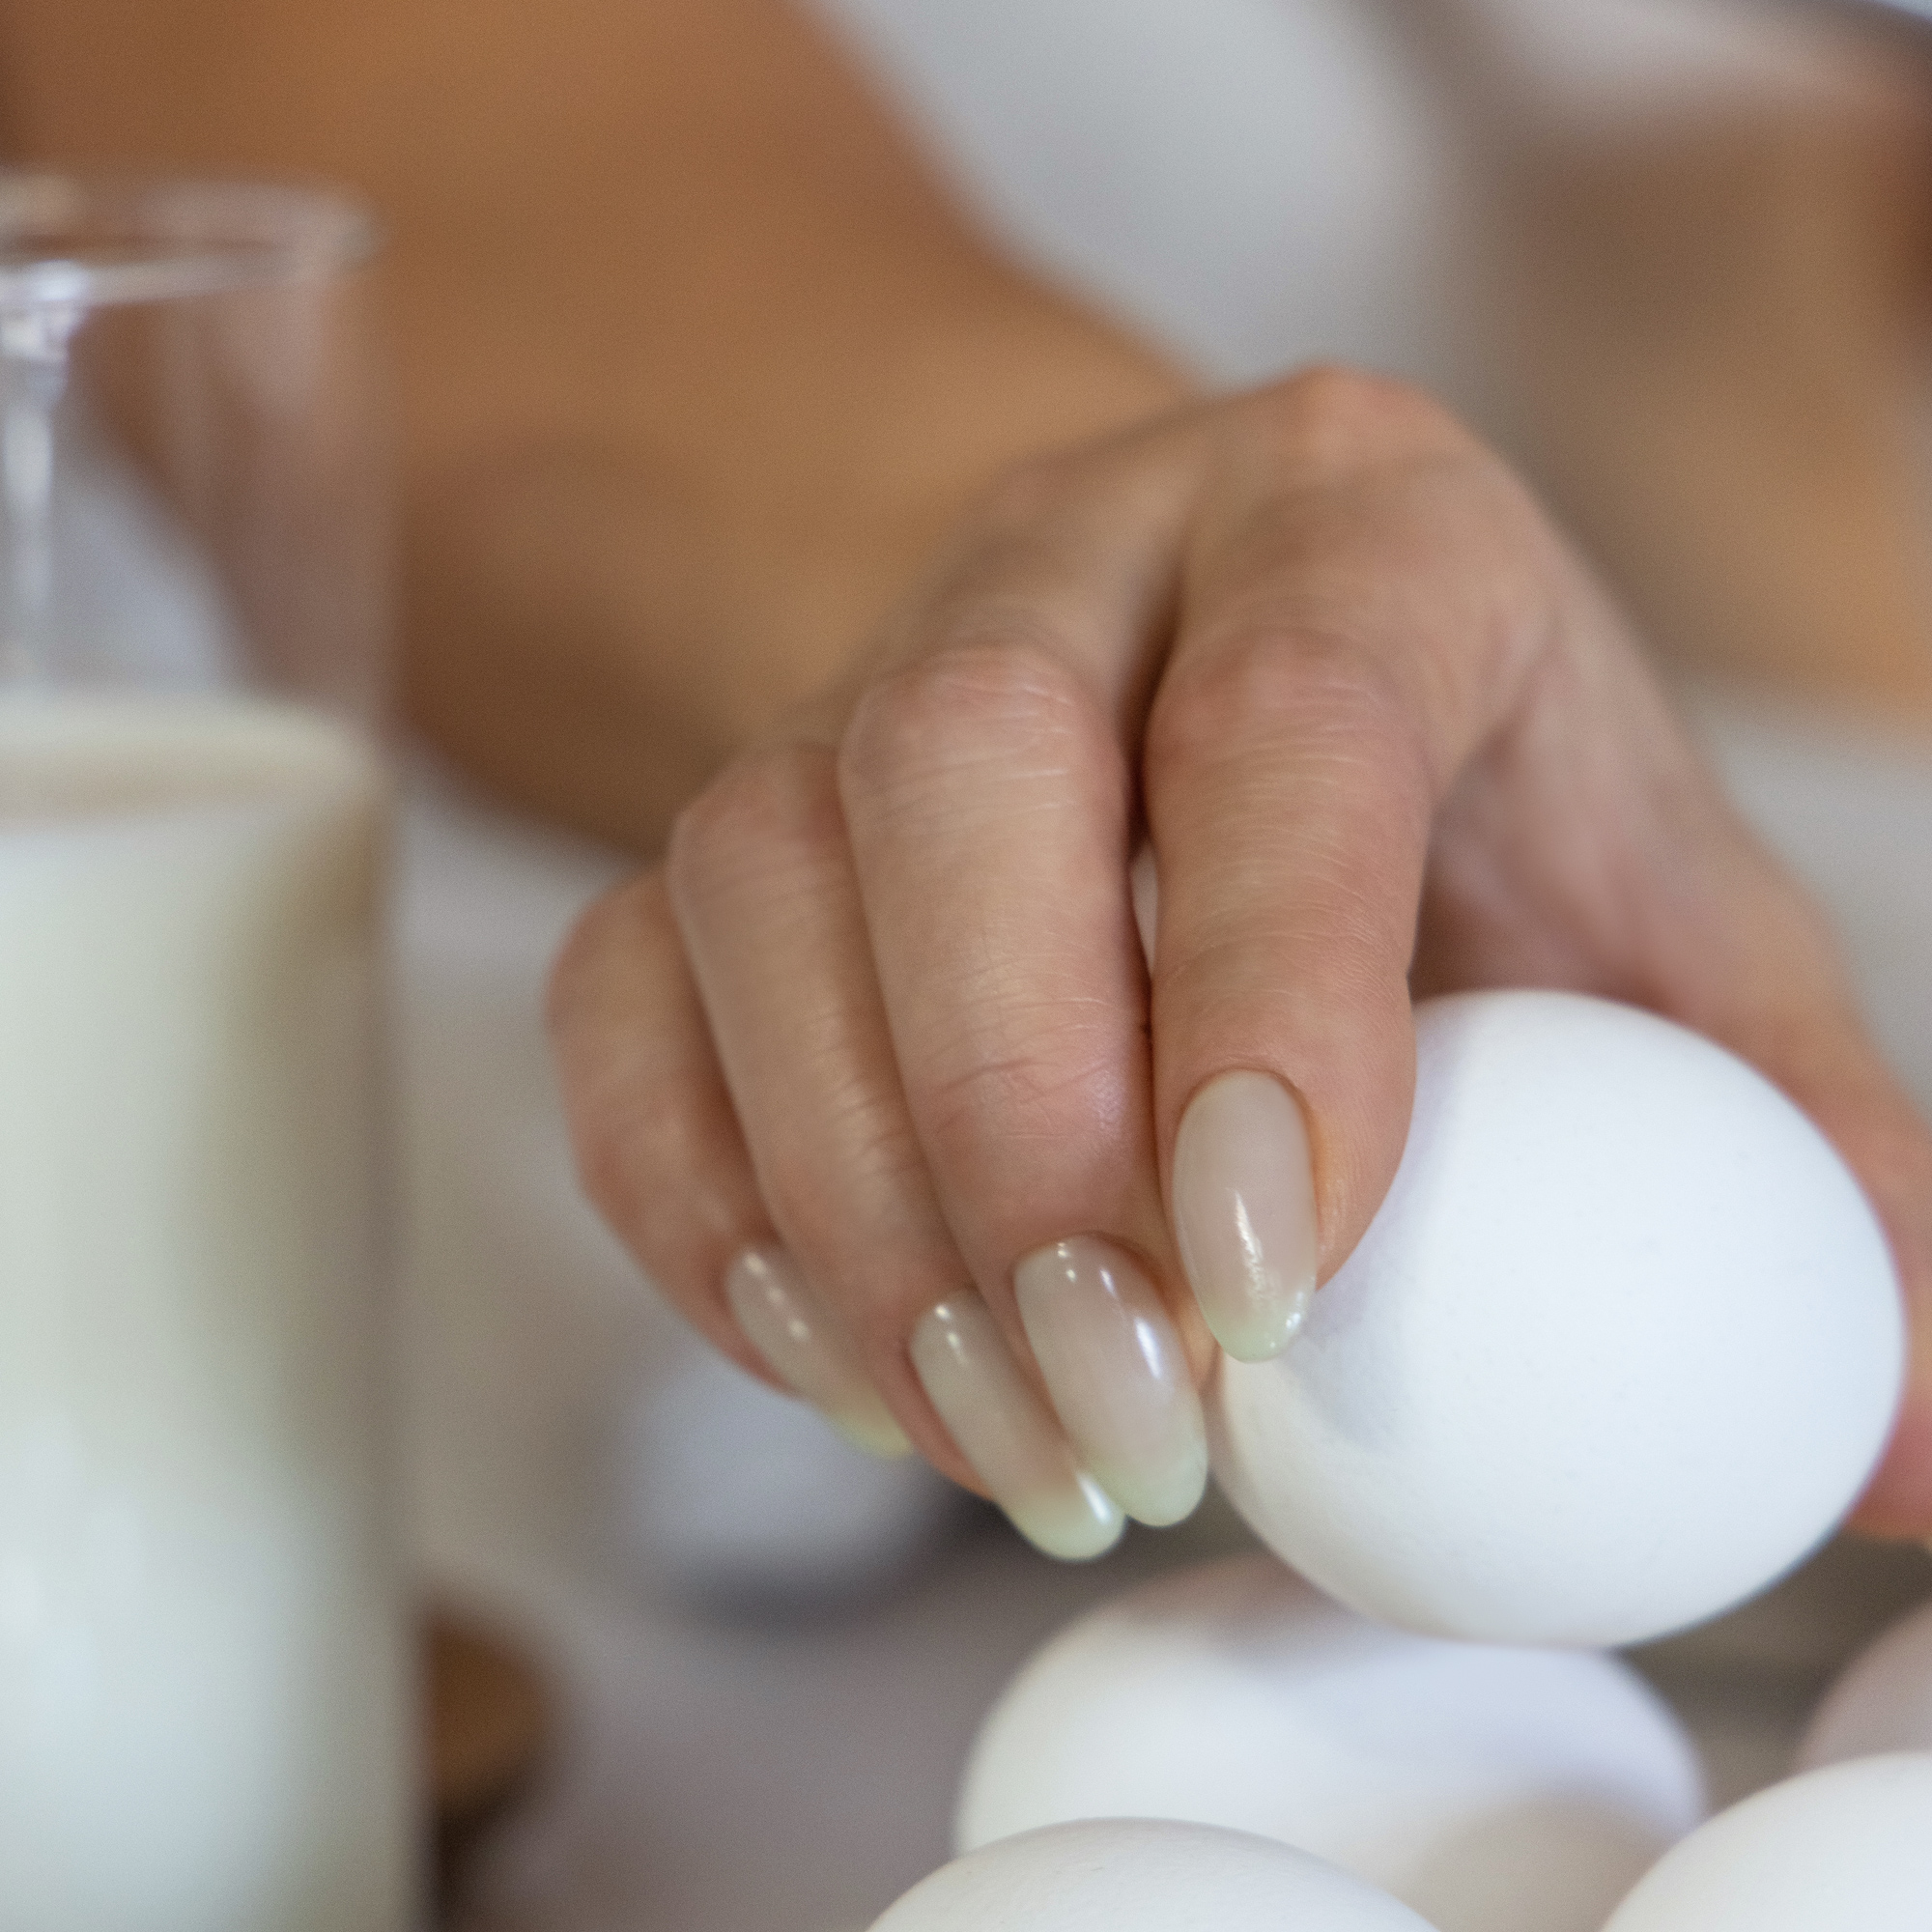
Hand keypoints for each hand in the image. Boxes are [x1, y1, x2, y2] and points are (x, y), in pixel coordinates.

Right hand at [550, 369, 1931, 1553]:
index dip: (1267, 992)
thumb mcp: (1663, 947)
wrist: (1188, 704)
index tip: (1272, 1281)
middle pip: (952, 766)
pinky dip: (702, 1202)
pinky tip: (841, 1356)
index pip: (1284, 711)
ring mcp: (855, 673)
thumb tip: (1919, 1456)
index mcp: (1353, 525)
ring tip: (1003, 1431)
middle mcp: (1068, 560)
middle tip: (1129, 1414)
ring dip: (853, 1205)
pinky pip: (629, 992)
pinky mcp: (719, 809)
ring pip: (751, 883)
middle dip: (1014, 1126)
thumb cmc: (1464, 827)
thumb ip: (1796, 1163)